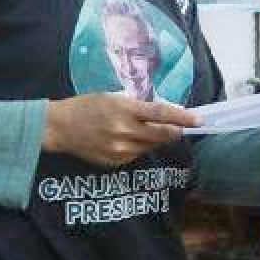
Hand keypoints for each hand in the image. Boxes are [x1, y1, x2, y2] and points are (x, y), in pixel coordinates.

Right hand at [43, 94, 200, 166]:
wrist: (59, 128)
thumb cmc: (87, 106)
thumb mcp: (114, 97)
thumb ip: (140, 106)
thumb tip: (165, 112)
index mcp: (125, 110)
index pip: (162, 114)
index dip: (183, 118)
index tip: (199, 120)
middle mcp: (125, 132)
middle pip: (162, 134)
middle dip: (174, 131)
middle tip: (180, 127)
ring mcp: (120, 150)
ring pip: (151, 146)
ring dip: (155, 139)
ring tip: (140, 129)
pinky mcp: (115, 162)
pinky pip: (137, 155)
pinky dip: (139, 146)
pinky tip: (127, 139)